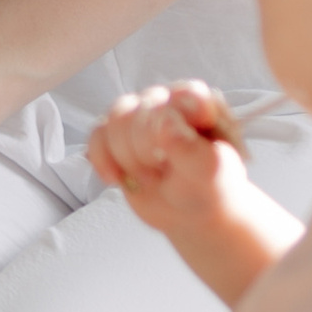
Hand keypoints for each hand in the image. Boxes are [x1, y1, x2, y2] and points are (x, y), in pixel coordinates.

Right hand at [90, 78, 246, 220]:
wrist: (198, 215)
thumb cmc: (214, 190)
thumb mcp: (211, 174)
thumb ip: (191, 149)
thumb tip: (165, 124)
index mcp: (201, 104)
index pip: (182, 96)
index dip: (171, 122)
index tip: (172, 155)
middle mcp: (169, 103)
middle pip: (142, 110)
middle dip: (146, 151)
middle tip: (162, 175)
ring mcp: (141, 118)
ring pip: (115, 119)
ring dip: (127, 157)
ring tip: (147, 181)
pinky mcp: (118, 137)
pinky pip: (97, 135)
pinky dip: (103, 159)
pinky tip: (115, 179)